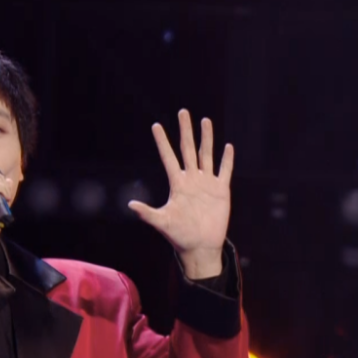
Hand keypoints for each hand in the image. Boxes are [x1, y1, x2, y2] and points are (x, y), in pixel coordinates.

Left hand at [128, 110, 233, 277]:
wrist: (200, 246)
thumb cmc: (179, 235)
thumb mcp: (163, 222)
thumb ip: (148, 212)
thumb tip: (130, 204)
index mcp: (177, 184)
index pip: (168, 157)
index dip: (162, 142)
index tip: (156, 126)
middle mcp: (191, 179)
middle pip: (188, 149)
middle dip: (185, 131)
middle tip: (182, 112)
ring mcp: (206, 183)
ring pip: (206, 155)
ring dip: (206, 138)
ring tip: (205, 120)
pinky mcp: (221, 190)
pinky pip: (224, 171)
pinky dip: (226, 160)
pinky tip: (227, 147)